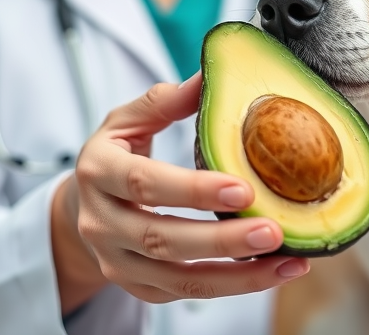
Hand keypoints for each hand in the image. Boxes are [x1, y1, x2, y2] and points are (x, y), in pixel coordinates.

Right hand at [50, 72, 309, 313]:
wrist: (82, 205)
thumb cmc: (117, 154)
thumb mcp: (127, 120)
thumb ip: (166, 100)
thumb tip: (210, 73)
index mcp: (98, 171)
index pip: (145, 184)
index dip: (192, 190)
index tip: (243, 188)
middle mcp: (100, 223)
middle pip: (162, 240)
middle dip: (222, 241)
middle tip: (274, 232)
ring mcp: (116, 261)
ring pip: (178, 279)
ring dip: (237, 276)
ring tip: (286, 263)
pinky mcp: (136, 287)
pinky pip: (184, 294)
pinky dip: (230, 287)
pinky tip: (271, 273)